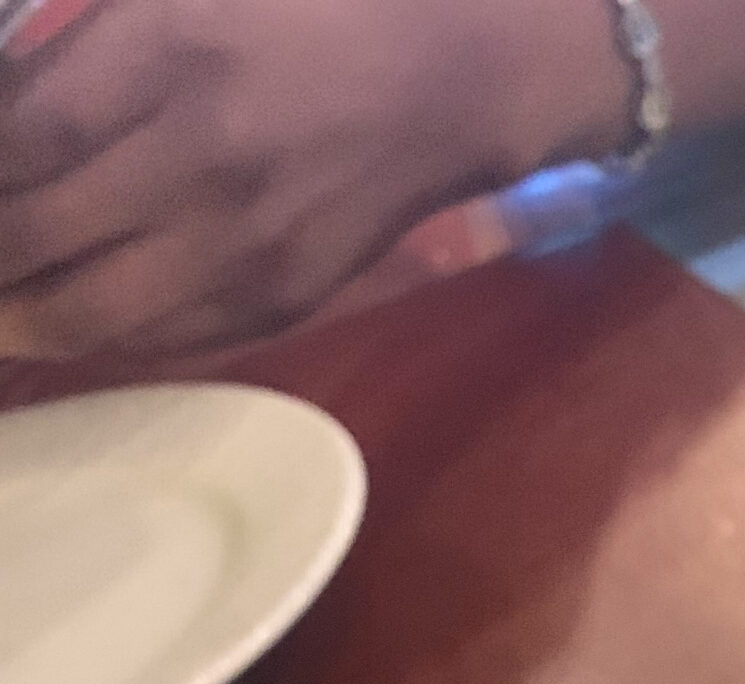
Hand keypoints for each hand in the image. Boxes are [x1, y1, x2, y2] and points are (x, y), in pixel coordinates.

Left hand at [0, 0, 633, 358]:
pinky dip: (95, 334)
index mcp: (172, 49)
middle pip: (40, 237)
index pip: (23, 143)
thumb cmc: (308, 7)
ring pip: (93, 311)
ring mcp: (247, 245)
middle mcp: (206, 160)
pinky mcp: (280, 299)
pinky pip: (161, 338)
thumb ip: (82, 50)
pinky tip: (59, 319)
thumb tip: (9, 126)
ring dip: (22, 316)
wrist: (449, 79)